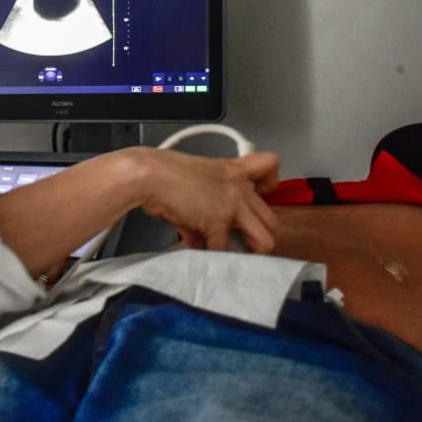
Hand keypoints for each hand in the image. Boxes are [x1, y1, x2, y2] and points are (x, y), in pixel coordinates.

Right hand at [138, 149, 279, 252]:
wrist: (149, 174)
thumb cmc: (162, 174)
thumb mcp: (189, 185)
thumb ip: (201, 212)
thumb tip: (198, 237)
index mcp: (231, 170)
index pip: (269, 165)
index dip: (269, 185)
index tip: (258, 196)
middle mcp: (238, 186)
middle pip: (271, 218)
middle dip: (257, 234)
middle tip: (240, 241)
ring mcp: (232, 204)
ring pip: (265, 240)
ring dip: (248, 252)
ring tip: (232, 256)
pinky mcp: (219, 221)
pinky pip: (224, 248)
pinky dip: (212, 255)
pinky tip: (200, 252)